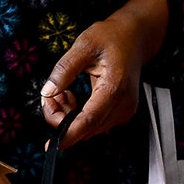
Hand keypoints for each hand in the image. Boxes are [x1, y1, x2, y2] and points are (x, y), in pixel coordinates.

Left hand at [41, 0, 169, 146]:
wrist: (135, 38)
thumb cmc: (111, 38)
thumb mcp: (84, 45)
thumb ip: (64, 69)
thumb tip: (48, 92)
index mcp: (115, 88)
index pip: (90, 120)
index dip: (69, 134)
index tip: (52, 146)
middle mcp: (124, 104)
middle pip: (86, 127)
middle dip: (60, 117)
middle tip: (50, 95)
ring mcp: (125, 110)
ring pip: (88, 128)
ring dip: (68, 116)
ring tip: (62, 91)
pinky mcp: (121, 112)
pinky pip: (93, 123)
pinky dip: (77, 115)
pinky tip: (72, 96)